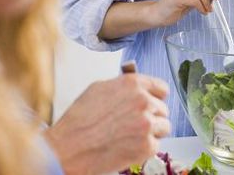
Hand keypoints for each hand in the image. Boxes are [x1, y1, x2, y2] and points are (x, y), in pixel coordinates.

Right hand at [44, 74, 170, 174]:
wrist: (70, 147)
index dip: (157, 96)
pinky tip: (129, 146)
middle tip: (135, 123)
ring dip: (152, 132)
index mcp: (132, 84)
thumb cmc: (79, 121)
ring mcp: (146, 123)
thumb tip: (133, 88)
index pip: (161, 88)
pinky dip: (145, 148)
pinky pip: (156, 145)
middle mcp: (143, 101)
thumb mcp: (98, 89)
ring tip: (132, 135)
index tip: (155, 101)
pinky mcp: (146, 145)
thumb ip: (122, 86)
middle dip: (152, 116)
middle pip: (163, 109)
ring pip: (164, 127)